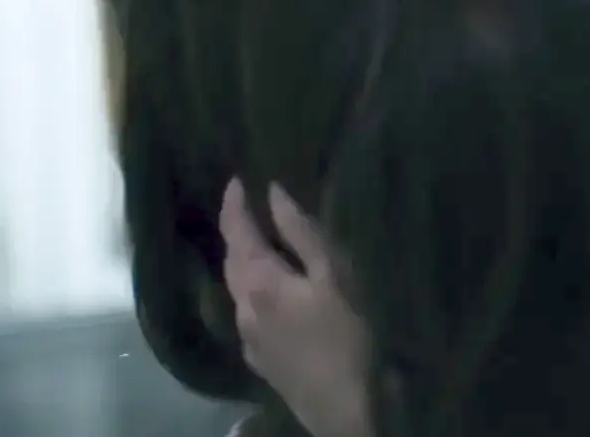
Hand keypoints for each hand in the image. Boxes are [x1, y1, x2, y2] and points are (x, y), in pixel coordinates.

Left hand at [218, 180, 371, 436]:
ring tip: (269, 244)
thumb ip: (304, 233)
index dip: (234, 203)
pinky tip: (279, 293)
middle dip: (239, 233)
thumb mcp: (339, 275)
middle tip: (251, 206)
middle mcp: (243, 312)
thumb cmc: (355, 337)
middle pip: (233, 263)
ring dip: (249, 264)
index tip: (237, 178)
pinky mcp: (266, 364)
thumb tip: (273, 193)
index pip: (236, 233)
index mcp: (259, 284)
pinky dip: (260, 293)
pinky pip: (253, 316)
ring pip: (242, 292)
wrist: (356, 415)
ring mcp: (251, 342)